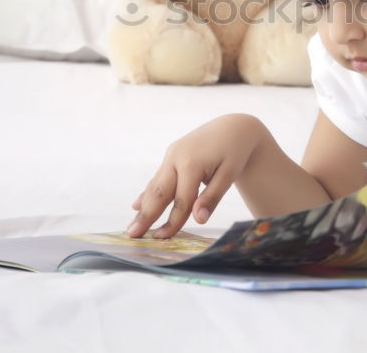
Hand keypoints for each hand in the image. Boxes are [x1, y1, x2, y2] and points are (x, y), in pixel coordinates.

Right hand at [128, 114, 266, 238]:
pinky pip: (159, 177)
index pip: (181, 200)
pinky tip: (137, 205)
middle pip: (159, 192)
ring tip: (132, 227)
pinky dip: (148, 192)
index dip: (172, 222)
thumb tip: (198, 220)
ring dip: (144, 207)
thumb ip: (212, 197)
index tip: (162, 239)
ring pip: (156, 185)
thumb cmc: (234, 152)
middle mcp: (176, 158)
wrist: (232, 127)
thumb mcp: (229, 174)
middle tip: (132, 235)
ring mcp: (172, 155)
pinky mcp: (172, 155)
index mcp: (191, 163)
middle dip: (146, 215)